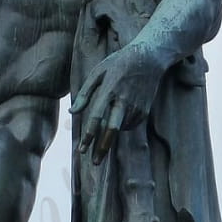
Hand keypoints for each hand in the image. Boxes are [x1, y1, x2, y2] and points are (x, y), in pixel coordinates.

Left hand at [70, 44, 163, 163]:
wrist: (150, 58)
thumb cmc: (118, 63)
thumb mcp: (98, 72)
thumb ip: (84, 93)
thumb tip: (72, 112)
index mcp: (109, 90)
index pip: (96, 117)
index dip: (89, 136)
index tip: (82, 150)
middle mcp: (123, 100)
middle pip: (112, 130)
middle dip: (103, 148)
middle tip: (95, 163)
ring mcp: (136, 106)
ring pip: (120, 129)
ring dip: (110, 137)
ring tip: (102, 141)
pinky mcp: (144, 110)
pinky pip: (129, 125)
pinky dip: (121, 127)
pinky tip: (117, 121)